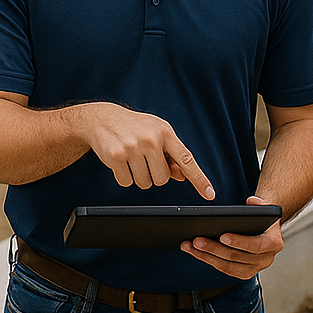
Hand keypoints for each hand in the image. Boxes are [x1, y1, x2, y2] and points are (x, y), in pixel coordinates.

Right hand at [80, 103, 214, 199]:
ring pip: (145, 183)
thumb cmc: (134, 127)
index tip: (210, 194)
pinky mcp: (115, 157)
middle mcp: (150, 139)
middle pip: (162, 179)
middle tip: (144, 160)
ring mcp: (132, 148)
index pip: (186, 160)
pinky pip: (126, 182)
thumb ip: (171, 154)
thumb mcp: (156, 133)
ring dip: (139, 177)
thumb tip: (183, 176)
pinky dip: (123, 176)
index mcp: (165, 132)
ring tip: (131, 158)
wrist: (102, 119)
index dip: (199, 179)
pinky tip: (120, 161)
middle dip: (154, 175)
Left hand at [180, 195, 280, 278]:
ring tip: (190, 246)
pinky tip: (194, 252)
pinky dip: (208, 260)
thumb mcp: (264, 206)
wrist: (264, 229)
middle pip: (237, 257)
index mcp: (274, 244)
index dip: (239, 242)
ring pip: (227, 266)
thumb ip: (259, 203)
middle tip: (197, 240)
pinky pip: (224, 269)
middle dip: (214, 248)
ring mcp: (254, 268)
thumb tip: (251, 202)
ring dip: (206, 257)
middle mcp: (266, 259)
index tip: (222, 236)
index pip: (256, 245)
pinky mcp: (243, 273)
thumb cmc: (261, 216)